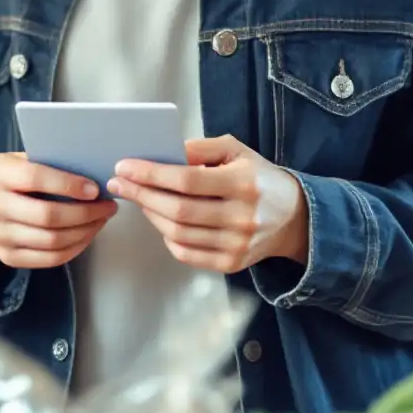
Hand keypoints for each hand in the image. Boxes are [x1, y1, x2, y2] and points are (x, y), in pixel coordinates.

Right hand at [0, 153, 117, 274]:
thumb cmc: (15, 179)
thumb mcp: (23, 160)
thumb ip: (49, 161)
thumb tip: (92, 169)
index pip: (34, 178)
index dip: (68, 185)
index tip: (95, 189)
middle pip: (46, 215)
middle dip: (84, 213)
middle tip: (108, 206)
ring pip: (51, 241)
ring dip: (84, 231)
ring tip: (101, 219)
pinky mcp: (8, 257)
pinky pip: (49, 259)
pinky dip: (75, 248)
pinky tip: (87, 235)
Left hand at [108, 135, 308, 273]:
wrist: (293, 217)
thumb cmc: (258, 177)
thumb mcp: (236, 151)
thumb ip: (200, 148)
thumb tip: (164, 154)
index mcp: (243, 183)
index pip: (186, 180)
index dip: (151, 174)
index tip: (125, 166)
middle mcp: (242, 217)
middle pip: (178, 210)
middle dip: (141, 195)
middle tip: (118, 183)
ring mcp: (237, 245)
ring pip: (178, 234)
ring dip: (150, 215)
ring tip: (138, 198)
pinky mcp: (232, 264)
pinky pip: (187, 254)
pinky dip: (167, 238)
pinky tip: (160, 221)